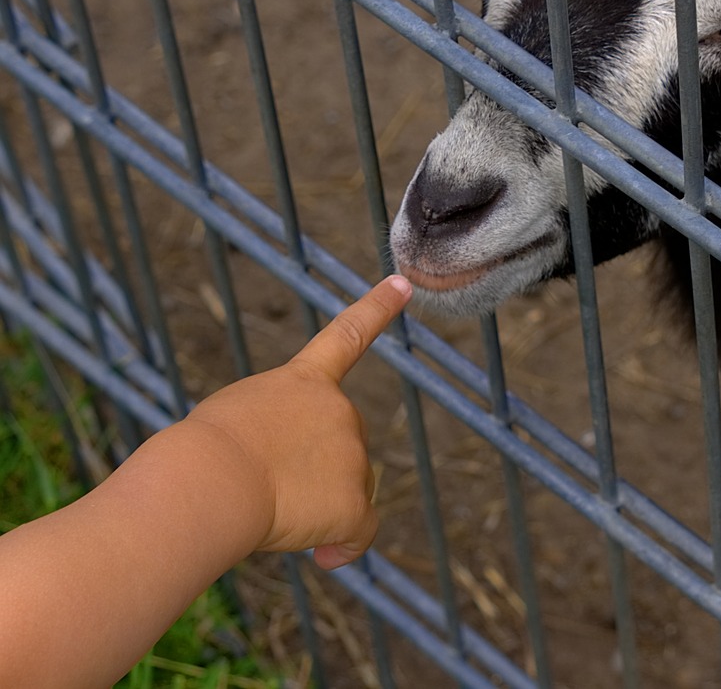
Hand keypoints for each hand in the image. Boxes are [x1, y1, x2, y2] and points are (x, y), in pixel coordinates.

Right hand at [178, 275, 411, 568]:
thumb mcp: (232, 423)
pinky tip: (322, 557)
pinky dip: (341, 548)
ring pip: (340, 495)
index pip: (347, 336)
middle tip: (257, 483)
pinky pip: (356, 534)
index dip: (377, 309)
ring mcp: (351, 454)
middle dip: (306, 473)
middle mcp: (338, 408)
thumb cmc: (196, 456)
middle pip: (336, 452)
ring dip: (307, 508)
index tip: (403, 284)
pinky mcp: (352, 502)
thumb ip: (273, 437)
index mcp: (302, 381)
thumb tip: (292, 492)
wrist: (208, 479)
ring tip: (262, 504)